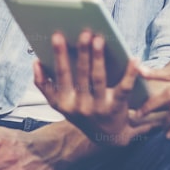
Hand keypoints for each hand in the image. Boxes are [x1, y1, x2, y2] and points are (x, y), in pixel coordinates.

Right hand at [35, 30, 151, 146]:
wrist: (108, 137)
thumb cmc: (83, 111)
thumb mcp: (60, 103)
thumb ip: (45, 85)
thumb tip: (36, 63)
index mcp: (64, 102)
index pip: (60, 75)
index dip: (58, 55)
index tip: (57, 35)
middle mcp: (79, 106)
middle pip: (80, 74)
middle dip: (81, 52)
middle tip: (84, 32)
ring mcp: (98, 108)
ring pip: (98, 79)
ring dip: (98, 58)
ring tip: (99, 39)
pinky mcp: (116, 108)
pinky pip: (123, 89)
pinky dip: (129, 74)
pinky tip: (133, 59)